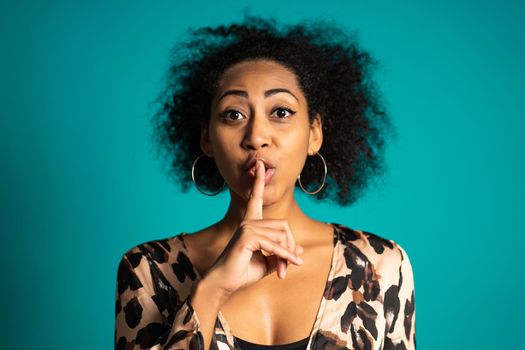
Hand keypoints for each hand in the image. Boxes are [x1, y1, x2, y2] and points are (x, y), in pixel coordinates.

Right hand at [204, 159, 303, 295]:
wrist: (224, 284)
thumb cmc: (243, 273)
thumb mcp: (268, 262)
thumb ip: (282, 254)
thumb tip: (300, 248)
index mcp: (251, 223)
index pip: (256, 198)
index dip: (258, 181)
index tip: (260, 164)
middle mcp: (248, 222)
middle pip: (283, 226)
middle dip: (290, 246)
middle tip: (291, 264)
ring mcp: (246, 227)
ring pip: (281, 236)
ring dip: (288, 255)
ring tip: (284, 271)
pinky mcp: (247, 237)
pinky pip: (274, 245)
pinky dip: (285, 256)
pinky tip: (289, 266)